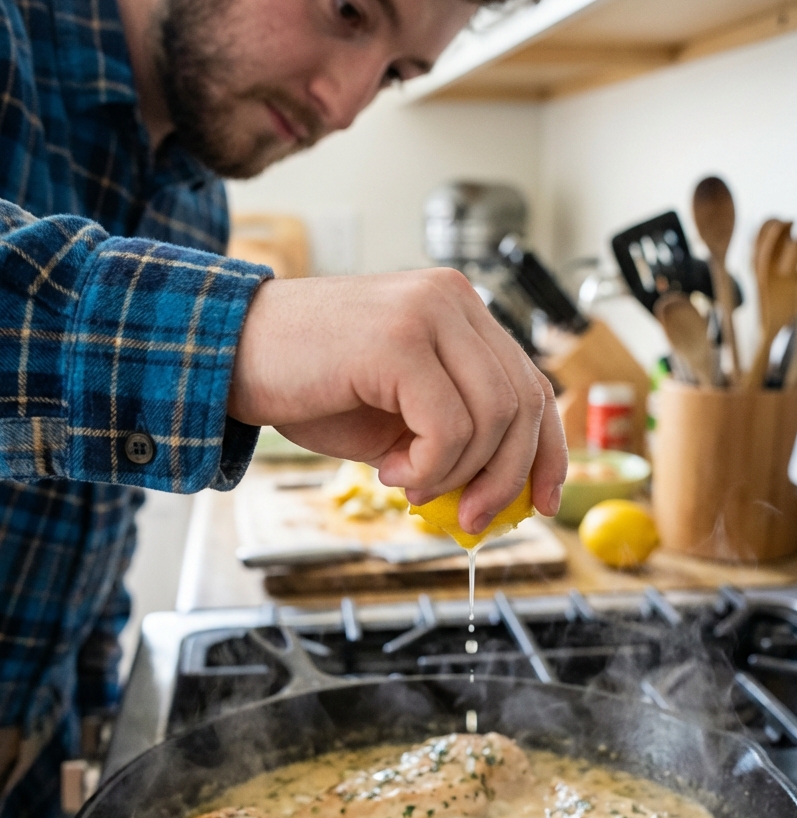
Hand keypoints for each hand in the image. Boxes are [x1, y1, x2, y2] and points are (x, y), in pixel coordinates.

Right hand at [228, 269, 566, 534]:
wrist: (228, 354)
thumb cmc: (307, 384)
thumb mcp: (395, 416)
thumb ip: (451, 436)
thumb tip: (496, 491)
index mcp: (459, 310)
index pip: (531, 382)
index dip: (546, 448)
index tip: (542, 500)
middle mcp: (453, 300)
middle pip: (523, 402)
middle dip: (506, 476)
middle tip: (470, 517)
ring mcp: (429, 313)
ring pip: (492, 419)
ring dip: (454, 473)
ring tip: (404, 480)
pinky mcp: (400, 341)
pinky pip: (450, 428)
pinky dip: (427, 466)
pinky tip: (387, 468)